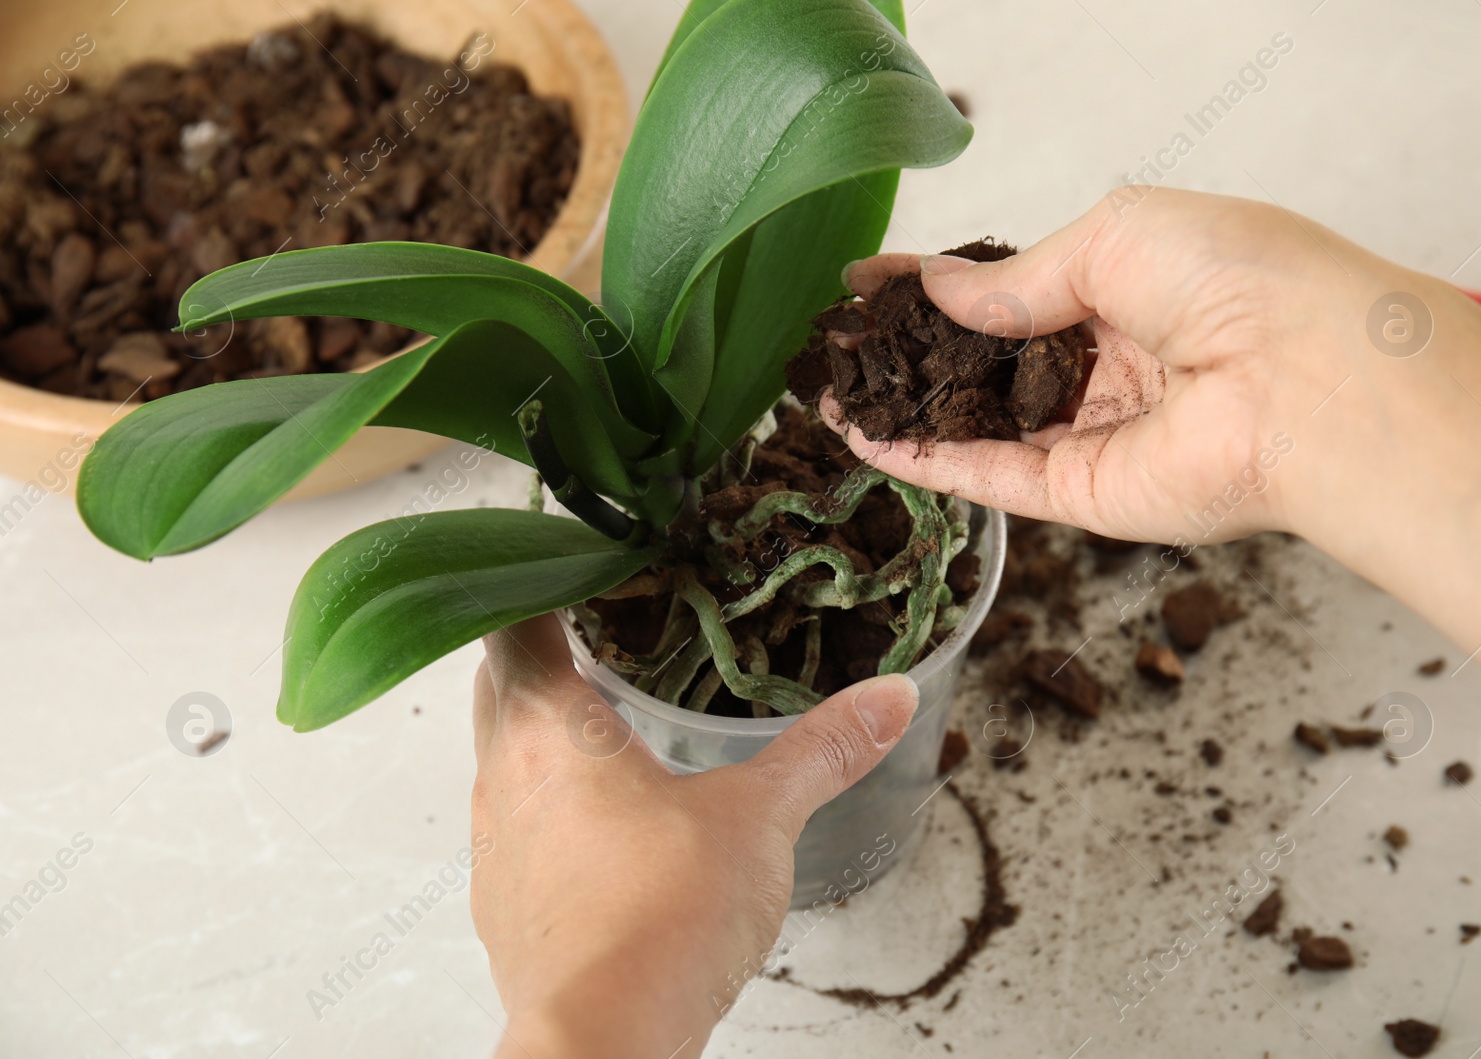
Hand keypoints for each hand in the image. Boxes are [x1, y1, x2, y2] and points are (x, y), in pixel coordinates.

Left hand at [468, 614, 919, 1057]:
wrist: (604, 1041)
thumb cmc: (663, 917)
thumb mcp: (761, 818)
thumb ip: (824, 750)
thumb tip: (892, 695)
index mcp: (550, 729)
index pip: (513, 622)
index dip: (534, 580)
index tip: (570, 560)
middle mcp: (504, 777)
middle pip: (497, 685)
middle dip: (539, 652)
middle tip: (598, 631)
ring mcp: (496, 846)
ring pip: (501, 758)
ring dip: (540, 732)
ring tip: (607, 722)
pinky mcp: (504, 907)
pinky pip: (514, 829)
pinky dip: (547, 806)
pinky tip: (605, 824)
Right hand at [826, 187, 1480, 749]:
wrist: (1308, 379)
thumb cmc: (1234, 278)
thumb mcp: (1113, 237)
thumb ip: (1015, 279)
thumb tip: (936, 291)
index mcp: (1128, 286)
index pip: (1010, 288)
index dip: (937, 285)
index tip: (866, 280)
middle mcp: (1108, 361)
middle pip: (987, 361)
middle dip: (910, 352)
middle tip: (834, 344)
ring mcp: (1092, 432)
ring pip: (978, 421)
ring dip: (902, 409)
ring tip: (825, 392)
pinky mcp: (1082, 495)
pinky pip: (989, 475)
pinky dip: (925, 459)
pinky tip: (864, 438)